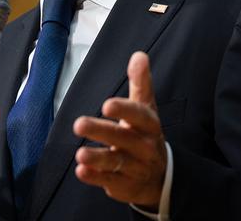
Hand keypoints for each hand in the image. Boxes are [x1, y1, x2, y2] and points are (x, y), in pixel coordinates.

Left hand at [72, 51, 165, 208]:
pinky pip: (109, 180)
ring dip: (98, 158)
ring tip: (80, 153)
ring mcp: (135, 167)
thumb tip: (139, 55)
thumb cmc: (146, 135)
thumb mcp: (146, 109)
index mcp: (149, 125)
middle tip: (79, 123)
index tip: (107, 104)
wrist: (162, 177)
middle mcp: (144, 146)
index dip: (124, 110)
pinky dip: (95, 177)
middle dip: (101, 131)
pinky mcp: (124, 184)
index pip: (139, 116)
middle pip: (123, 138)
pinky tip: (81, 171)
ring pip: (116, 162)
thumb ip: (141, 83)